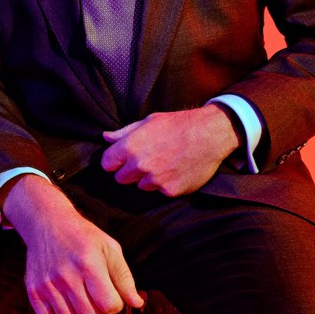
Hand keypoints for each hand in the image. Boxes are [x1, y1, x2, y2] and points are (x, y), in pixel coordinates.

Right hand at [2, 174, 143, 313]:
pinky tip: (65, 303)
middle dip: (100, 312)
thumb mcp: (109, 247)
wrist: (48, 222)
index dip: (116, 303)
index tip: (111, 292)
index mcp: (89, 262)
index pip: (110, 304)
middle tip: (97, 296)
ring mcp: (48, 284)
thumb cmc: (83, 235)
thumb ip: (124, 277)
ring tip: (82, 298)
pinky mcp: (34, 290)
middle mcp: (67, 275)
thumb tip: (137, 303)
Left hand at [101, 106, 240, 196]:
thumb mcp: (149, 121)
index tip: (120, 159)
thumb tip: (105, 137)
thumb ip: (124, 133)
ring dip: (147, 178)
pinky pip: (159, 191)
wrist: (209, 135)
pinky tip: (174, 169)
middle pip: (121, 179)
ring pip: (140, 186)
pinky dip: (164, 184)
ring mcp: (155, 180)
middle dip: (128, 171)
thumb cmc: (178, 124)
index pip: (107, 163)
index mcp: (131, 146)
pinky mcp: (170, 191)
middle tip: (145, 160)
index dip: (113, 161)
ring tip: (163, 162)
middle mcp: (140, 166)